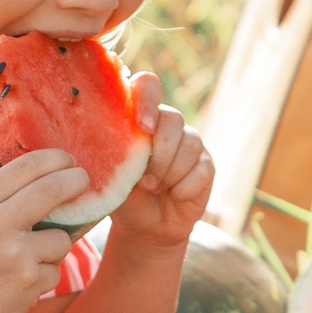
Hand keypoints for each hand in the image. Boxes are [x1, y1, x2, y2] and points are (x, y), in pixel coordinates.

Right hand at [0, 150, 92, 312]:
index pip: (25, 166)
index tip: (68, 160)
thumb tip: (51, 180)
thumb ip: (1, 203)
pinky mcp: (29, 281)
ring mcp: (14, 253)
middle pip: (52, 189)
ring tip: (24, 263)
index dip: (54, 159)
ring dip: (53, 248)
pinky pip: (54, 270)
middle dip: (76, 181)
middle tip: (83, 180)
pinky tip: (17, 287)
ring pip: (60, 238)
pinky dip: (43, 278)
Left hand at [107, 73, 211, 249]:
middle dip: (159, 153)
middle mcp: (168, 125)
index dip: (147, 99)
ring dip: (169, 172)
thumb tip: (105, 142)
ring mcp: (191, 144)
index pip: (148, 86)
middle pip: (173, 119)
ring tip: (153, 188)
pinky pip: (201, 170)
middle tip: (144, 180)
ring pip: (190, 144)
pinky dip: (183, 188)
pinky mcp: (206, 166)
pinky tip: (174, 196)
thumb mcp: (110, 174)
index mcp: (141, 118)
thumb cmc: (123, 195)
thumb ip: (110, 153)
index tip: (143, 127)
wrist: (145, 226)